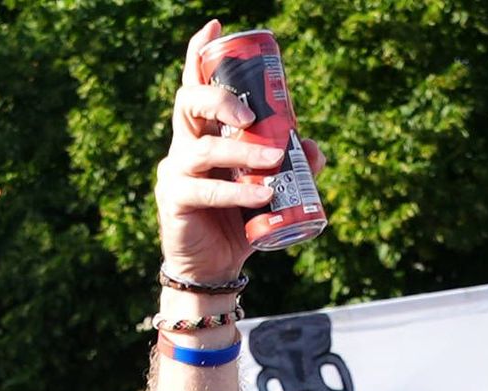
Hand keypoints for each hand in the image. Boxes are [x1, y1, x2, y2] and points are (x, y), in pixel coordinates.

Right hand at [158, 44, 282, 289]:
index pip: (195, 85)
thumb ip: (291, 165)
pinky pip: (205, 190)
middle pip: (188, 103)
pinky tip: (263, 194)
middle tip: (249, 113)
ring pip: (202, 150)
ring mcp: (175, 173)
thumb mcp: (269, 187)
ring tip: (275, 161)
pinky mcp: (174, 201)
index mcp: (203, 134)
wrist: (216, 267)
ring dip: (242, 153)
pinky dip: (236, 191)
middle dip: (218, 98)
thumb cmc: (238, 221)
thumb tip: (314, 148)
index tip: (216, 26)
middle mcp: (184, 146)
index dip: (199, 54)